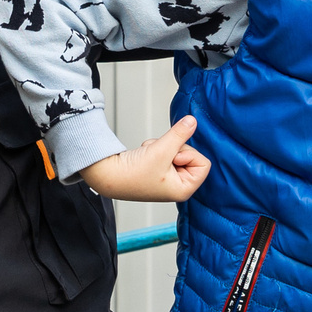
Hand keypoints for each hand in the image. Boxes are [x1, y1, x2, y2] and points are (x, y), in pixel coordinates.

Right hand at [78, 114, 211, 201]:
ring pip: (178, 151)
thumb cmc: (132, 173)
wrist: (108, 174)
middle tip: (161, 154)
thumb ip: (180, 134)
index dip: (189, 155)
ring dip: (164, 147)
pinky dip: (157, 149)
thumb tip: (193, 121)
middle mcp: (178, 187)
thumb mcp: (161, 149)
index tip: (173, 157)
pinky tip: (146, 155)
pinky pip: (168, 152)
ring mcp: (168, 179)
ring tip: (151, 156)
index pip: (204, 164)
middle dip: (175, 149)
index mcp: (184, 190)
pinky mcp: (159, 171)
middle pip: (192, 156)